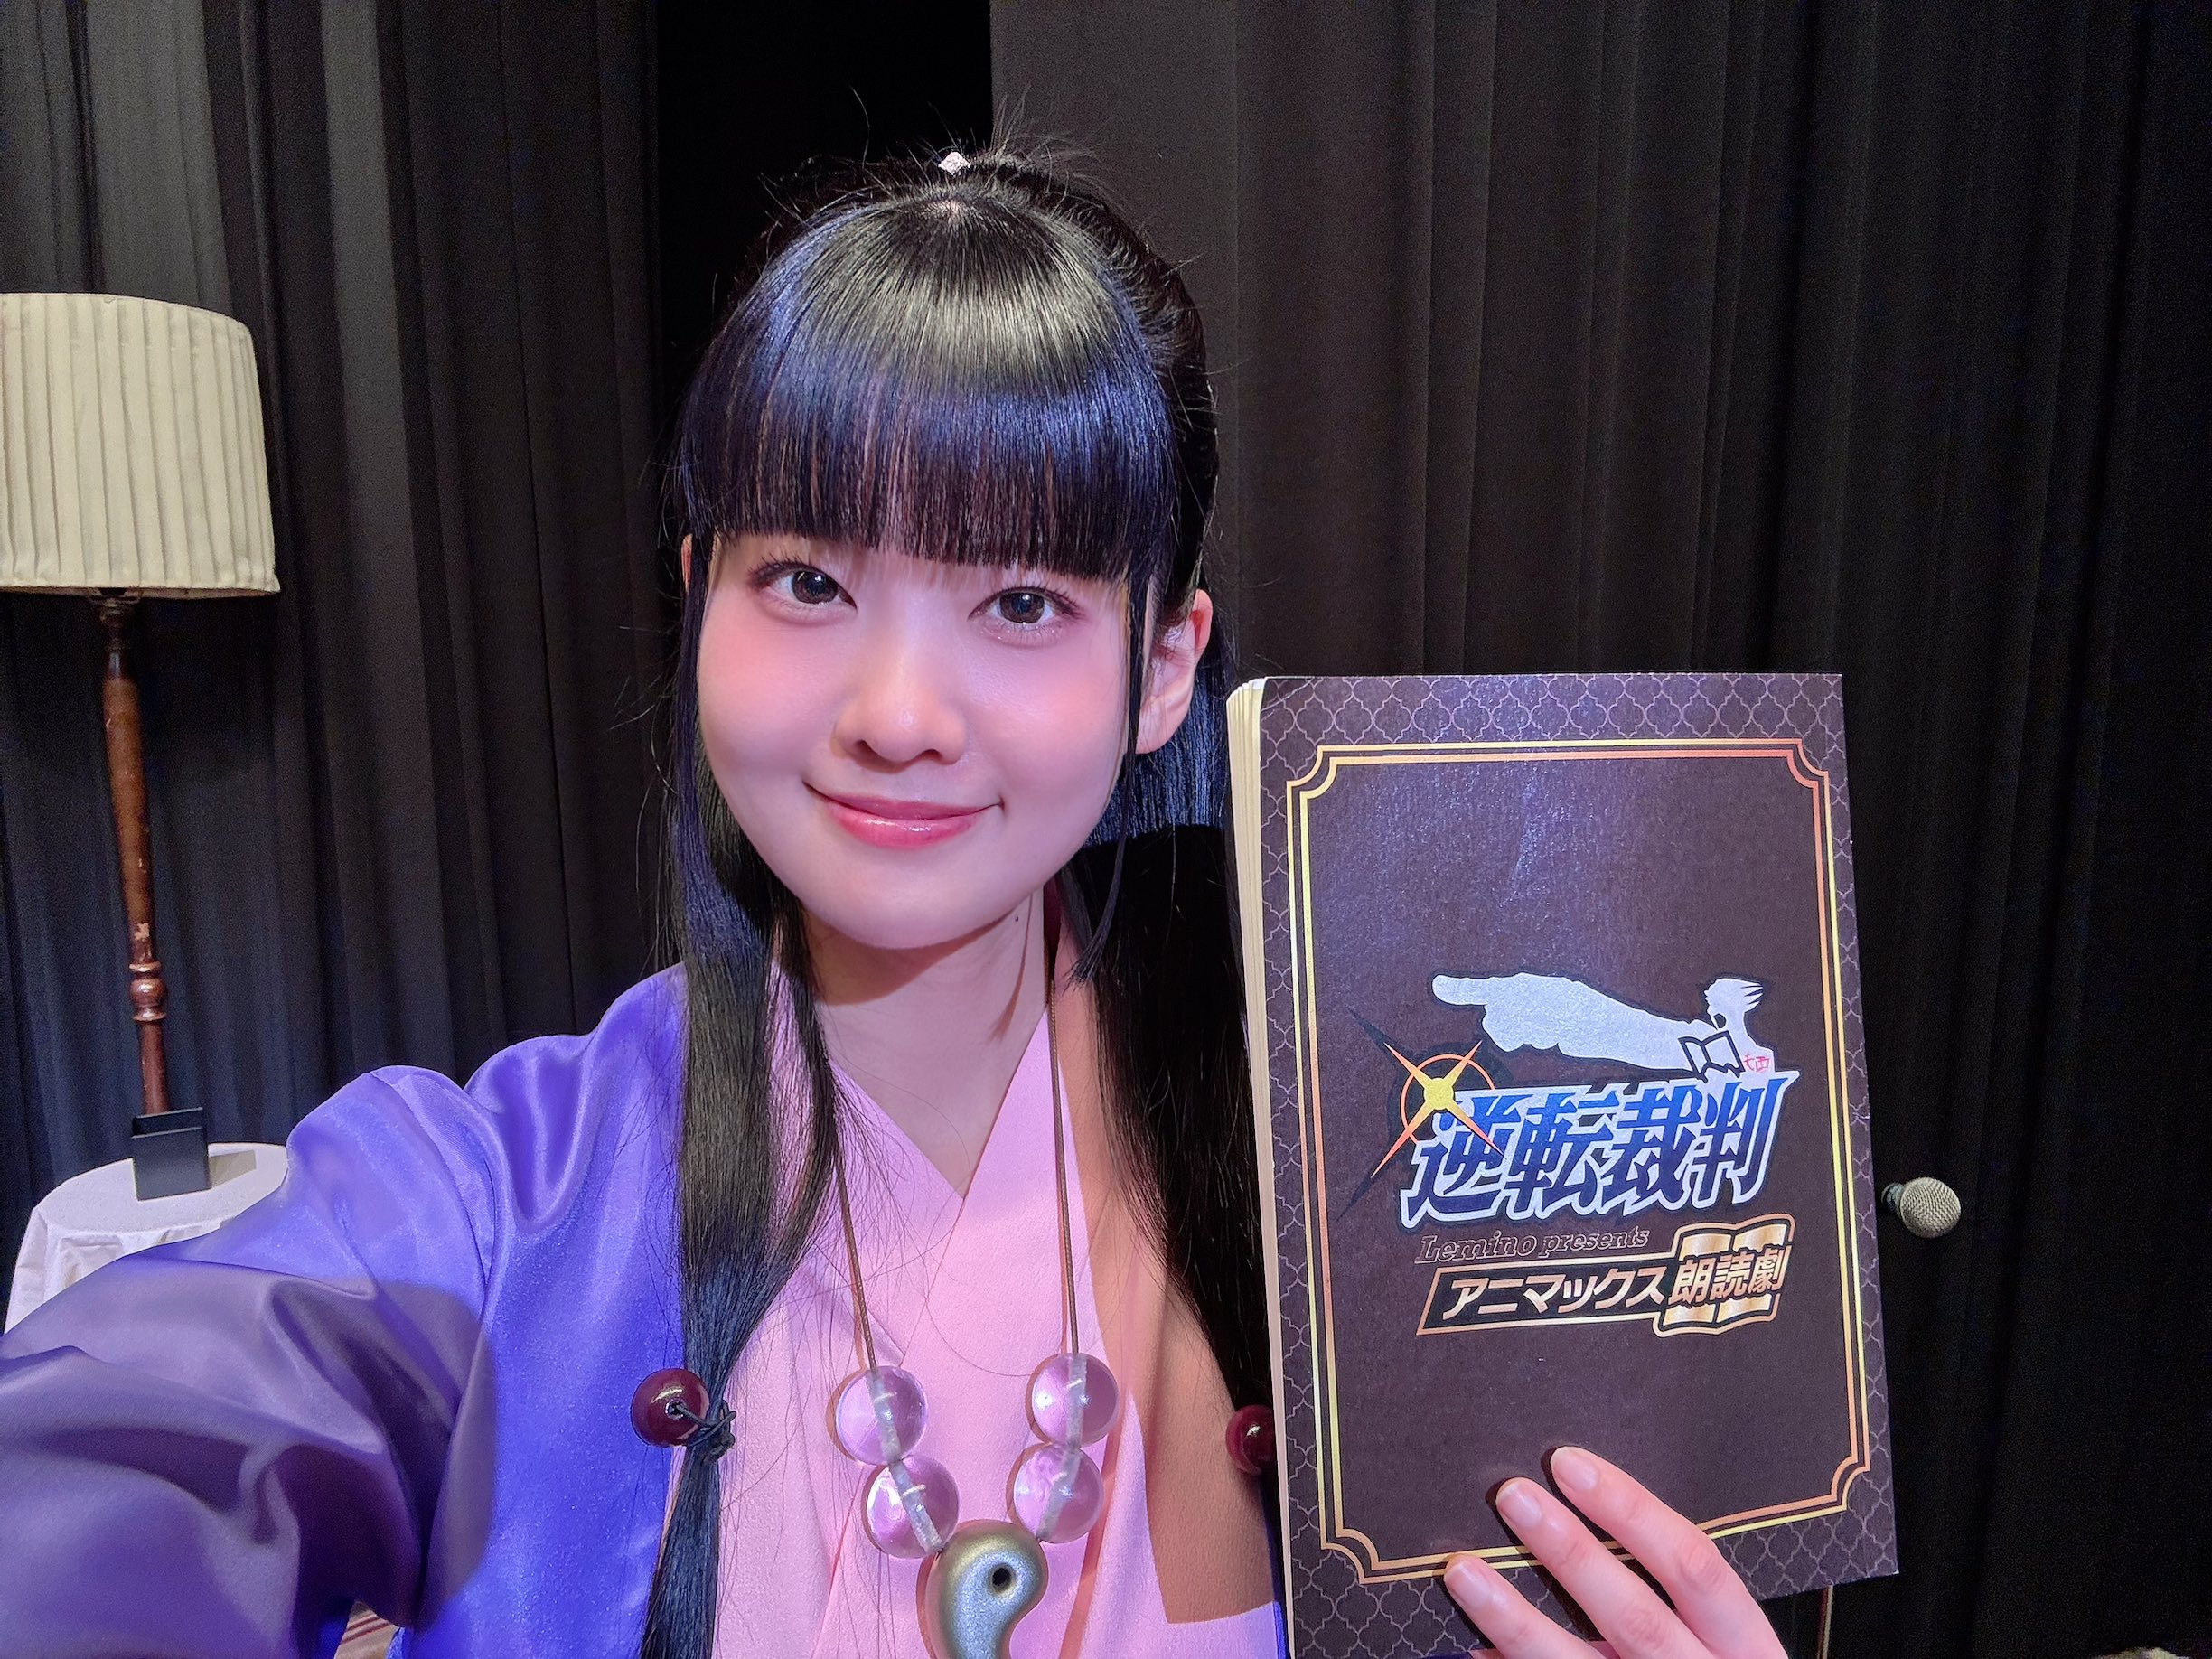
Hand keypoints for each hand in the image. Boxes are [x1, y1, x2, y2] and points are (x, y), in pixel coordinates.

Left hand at [1442, 1447, 1783, 1658]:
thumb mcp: (1722, 1635)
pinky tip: (1472, 1645)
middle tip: (1512, 1496)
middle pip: (1635, 1615)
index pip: (1693, 1564)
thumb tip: (1576, 1500)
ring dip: (1515, 1618)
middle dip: (1571, 1553)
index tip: (1568, 1463)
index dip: (1632, 1510)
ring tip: (1464, 1571)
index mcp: (1742, 1642)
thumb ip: (1669, 1585)